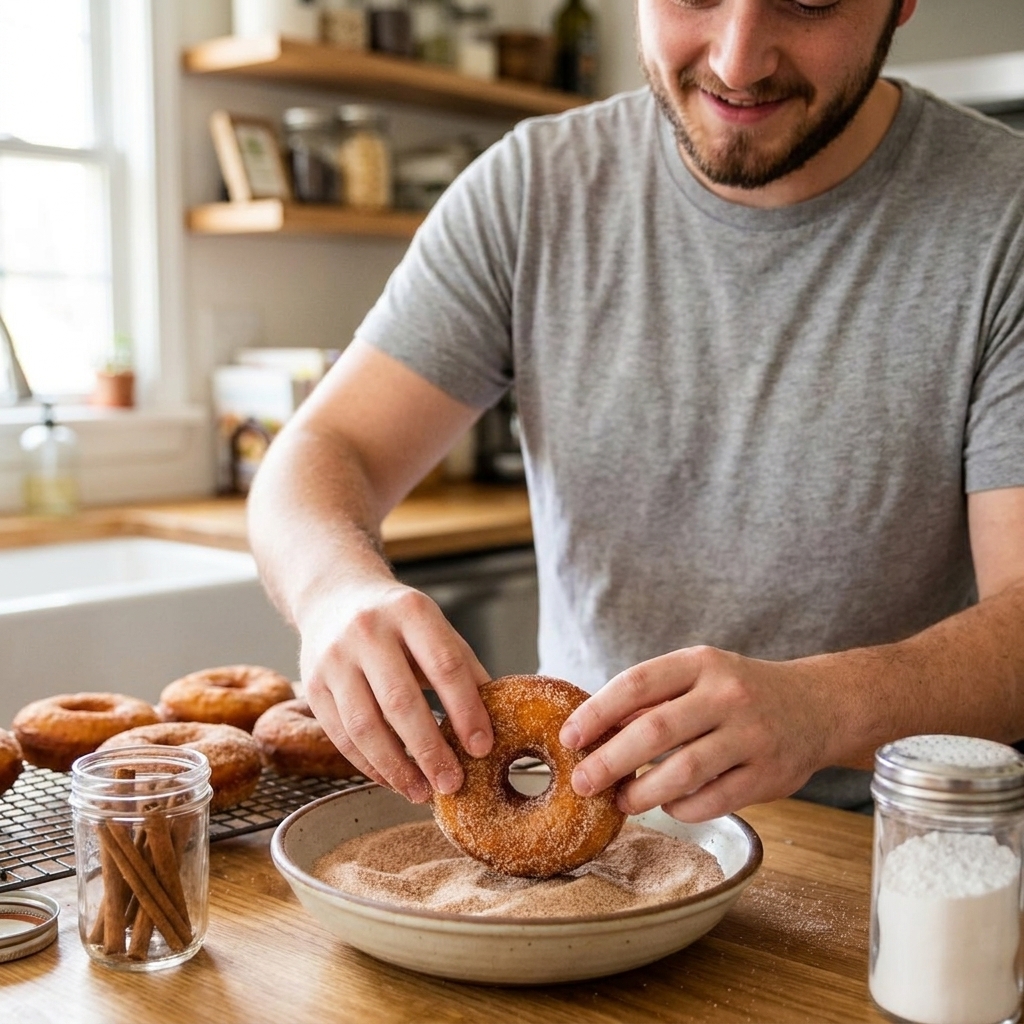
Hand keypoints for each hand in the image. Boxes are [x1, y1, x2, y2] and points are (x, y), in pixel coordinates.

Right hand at [299, 579, 492, 802]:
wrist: (333, 598)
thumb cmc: (396, 621)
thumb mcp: (434, 627)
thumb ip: (463, 667)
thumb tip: (495, 718)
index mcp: (410, 611)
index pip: (445, 665)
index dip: (466, 710)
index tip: (482, 747)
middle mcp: (368, 631)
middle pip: (401, 701)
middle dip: (430, 750)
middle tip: (452, 782)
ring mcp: (334, 659)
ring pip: (364, 726)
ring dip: (396, 767)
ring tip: (421, 791)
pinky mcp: (311, 686)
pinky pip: (341, 736)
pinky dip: (369, 765)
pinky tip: (392, 779)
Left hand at [559, 646, 839, 821]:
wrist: (818, 705)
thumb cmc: (739, 692)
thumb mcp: (699, 676)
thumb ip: (652, 698)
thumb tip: (591, 730)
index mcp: (701, 664)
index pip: (636, 683)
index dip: (597, 712)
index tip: (569, 738)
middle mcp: (727, 695)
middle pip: (655, 730)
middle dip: (609, 760)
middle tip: (581, 781)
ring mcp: (751, 736)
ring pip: (683, 772)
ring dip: (642, 792)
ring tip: (621, 800)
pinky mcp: (769, 775)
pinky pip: (713, 801)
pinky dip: (682, 808)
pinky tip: (669, 804)